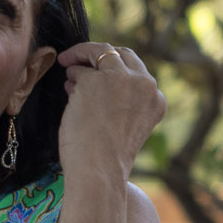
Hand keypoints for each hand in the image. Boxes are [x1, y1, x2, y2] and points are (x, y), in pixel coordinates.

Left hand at [54, 43, 165, 183]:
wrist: (99, 170)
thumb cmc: (106, 157)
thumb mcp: (125, 125)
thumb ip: (119, 100)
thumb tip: (85, 75)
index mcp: (156, 100)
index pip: (137, 72)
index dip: (115, 69)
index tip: (100, 72)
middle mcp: (145, 85)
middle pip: (122, 54)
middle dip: (100, 54)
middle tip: (80, 58)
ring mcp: (121, 79)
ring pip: (101, 52)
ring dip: (81, 59)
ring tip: (68, 68)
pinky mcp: (96, 79)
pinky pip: (79, 68)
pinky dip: (71, 73)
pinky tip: (66, 84)